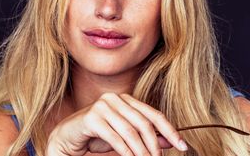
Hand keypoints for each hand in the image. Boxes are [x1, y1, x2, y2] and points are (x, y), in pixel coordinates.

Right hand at [45, 93, 188, 155]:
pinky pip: (115, 137)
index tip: (182, 146)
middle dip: (155, 145)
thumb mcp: (125, 137)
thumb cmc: (97, 136)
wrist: (67, 138)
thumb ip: (145, 137)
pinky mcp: (92, 118)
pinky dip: (126, 151)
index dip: (170, 130)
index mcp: (126, 100)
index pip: (153, 114)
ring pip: (130, 131)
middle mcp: (115, 99)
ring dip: (141, 151)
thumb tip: (170, 141)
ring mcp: (102, 106)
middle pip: (144, 123)